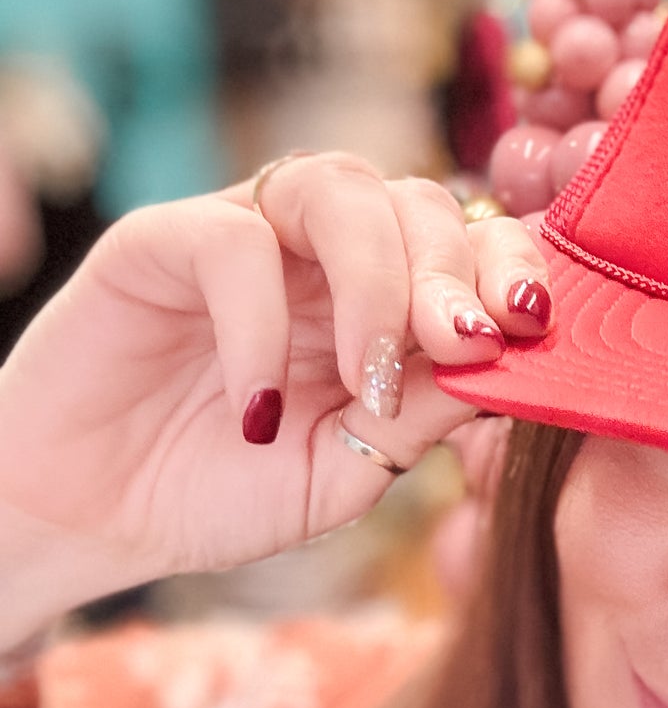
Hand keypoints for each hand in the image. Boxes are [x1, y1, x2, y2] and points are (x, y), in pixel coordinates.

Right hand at [0, 152, 551, 629]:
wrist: (99, 519)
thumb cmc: (227, 491)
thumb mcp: (349, 469)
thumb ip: (424, 416)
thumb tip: (506, 366)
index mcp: (387, 302)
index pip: (472, 243)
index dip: (511, 267)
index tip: (528, 325)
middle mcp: (326, 257)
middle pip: (421, 201)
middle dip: (454, 273)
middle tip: (459, 347)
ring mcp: (250, 239)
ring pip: (338, 189)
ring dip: (377, 279)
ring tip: (369, 377)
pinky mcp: (162, 242)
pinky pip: (233, 241)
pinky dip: (261, 320)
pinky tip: (259, 403)